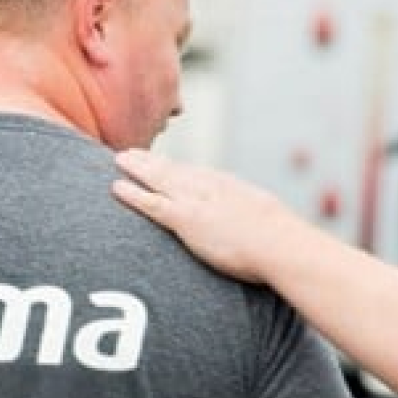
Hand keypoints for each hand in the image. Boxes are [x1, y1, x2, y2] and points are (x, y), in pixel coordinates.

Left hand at [113, 150, 303, 283]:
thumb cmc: (281, 240)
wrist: (280, 244)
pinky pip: (152, 203)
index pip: (195, 173)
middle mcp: (210, 187)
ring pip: (158, 178)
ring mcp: (196, 200)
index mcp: (229, 186)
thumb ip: (256, 220)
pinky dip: (133, 194)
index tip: (163, 161)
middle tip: (132, 153)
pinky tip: (116, 187)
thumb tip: (263, 228)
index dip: (176, 167)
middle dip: (152, 160)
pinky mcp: (186, 218)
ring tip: (118, 160)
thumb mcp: (268, 222)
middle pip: (174, 169)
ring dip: (137, 168)